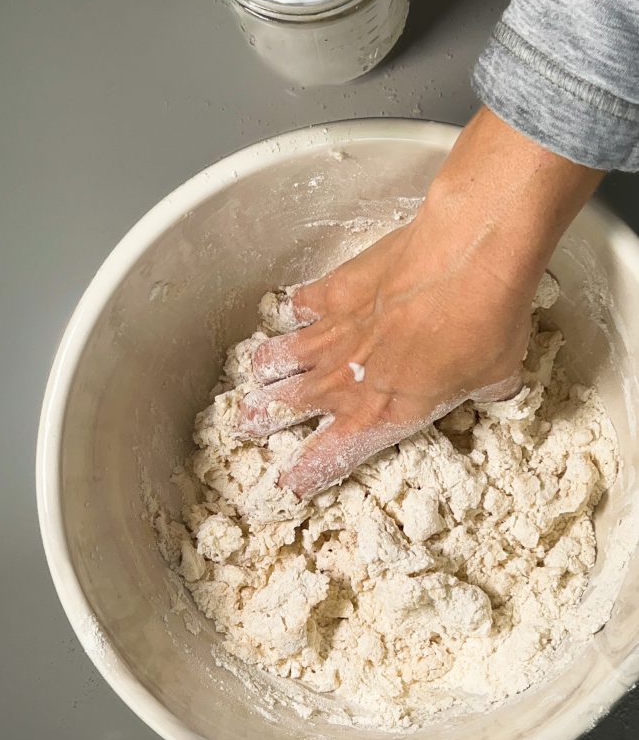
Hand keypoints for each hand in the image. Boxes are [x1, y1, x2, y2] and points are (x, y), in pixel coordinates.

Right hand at [238, 108, 602, 497]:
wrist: (471, 256)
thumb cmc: (488, 324)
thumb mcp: (496, 378)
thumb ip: (484, 392)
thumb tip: (493, 388)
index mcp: (382, 416)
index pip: (328, 457)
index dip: (304, 474)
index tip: (287, 484)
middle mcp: (347, 381)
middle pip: (283, 410)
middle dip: (259, 420)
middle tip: (244, 424)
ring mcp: (334, 333)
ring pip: (278, 359)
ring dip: (265, 369)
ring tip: (257, 373)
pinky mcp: (335, 289)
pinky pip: (300, 305)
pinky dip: (295, 311)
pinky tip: (295, 309)